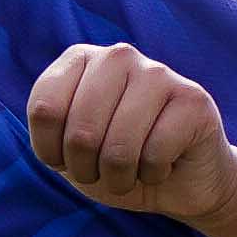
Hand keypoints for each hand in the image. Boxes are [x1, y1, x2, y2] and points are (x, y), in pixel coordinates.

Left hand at [23, 42, 232, 226]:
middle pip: (80, 132)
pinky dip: (154, 175)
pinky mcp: (192, 99)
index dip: (51, 152)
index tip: (68, 160)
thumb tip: (44, 114)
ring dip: (120, 179)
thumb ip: (48, 126)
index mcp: (81, 59)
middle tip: (104, 173)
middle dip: (87, 170)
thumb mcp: (68, 147)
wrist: (182, 180)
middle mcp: (118, 56)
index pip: (44, 110)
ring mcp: (157, 73)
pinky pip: (155, 154)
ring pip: (118, 148)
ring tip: (132, 173)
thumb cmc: (117, 162)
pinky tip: (164, 165)